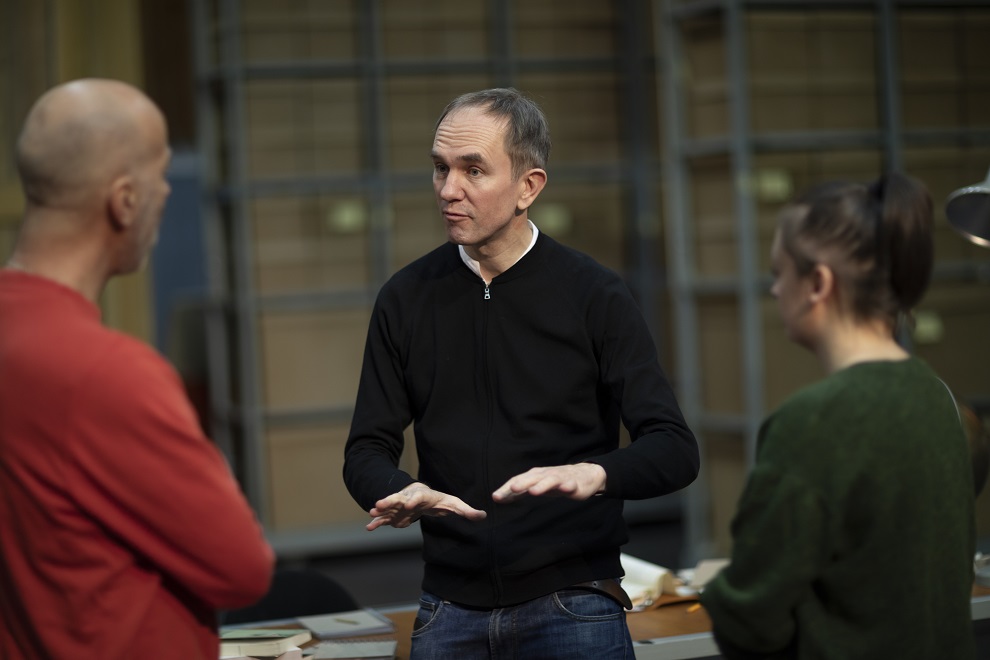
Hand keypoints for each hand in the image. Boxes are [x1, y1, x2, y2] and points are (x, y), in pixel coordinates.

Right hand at [367, 483, 486, 530]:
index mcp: (424, 496)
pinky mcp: (394, 515)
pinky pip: (384, 518)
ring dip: (380, 511)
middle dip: (390, 501)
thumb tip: (483, 515)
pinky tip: (369, 527)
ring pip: (388, 507)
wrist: (423, 496)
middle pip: (398, 499)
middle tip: (379, 504)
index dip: (413, 500)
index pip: (418, 497)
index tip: (408, 505)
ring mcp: (399, 507)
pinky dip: (377, 522)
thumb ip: (466, 511)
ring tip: (370, 514)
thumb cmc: (440, 501)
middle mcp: (409, 499)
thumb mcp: (454, 504)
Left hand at [491, 463, 605, 502]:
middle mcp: (545, 474)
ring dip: (542, 485)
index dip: (507, 489)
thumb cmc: (554, 482)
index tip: (496, 497)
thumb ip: (517, 492)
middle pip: (532, 478)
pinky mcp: (574, 483)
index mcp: (534, 475)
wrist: (583, 475)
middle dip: (522, 483)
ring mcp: (560, 478)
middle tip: (512, 489)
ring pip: (550, 481)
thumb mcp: (534, 486)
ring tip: (534, 491)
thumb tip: (496, 497)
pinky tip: (565, 489)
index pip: (518, 480)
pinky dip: (567, 486)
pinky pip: (570, 484)